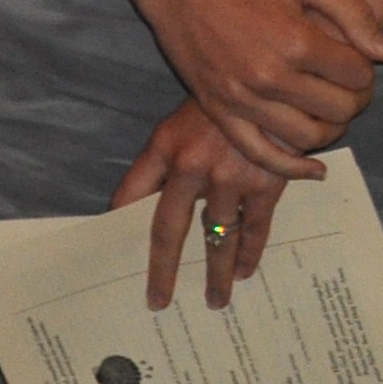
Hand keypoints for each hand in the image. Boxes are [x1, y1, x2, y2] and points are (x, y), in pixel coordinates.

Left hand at [113, 101, 305, 311]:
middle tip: (158, 301)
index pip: (130, 194)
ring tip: (215, 301)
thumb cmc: (219, 103)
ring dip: (217, 274)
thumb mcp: (176, 123)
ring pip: (218, 239)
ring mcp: (230, 178)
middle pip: (169, 231)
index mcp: (164, 150)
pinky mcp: (265, 184)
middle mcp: (191, 168)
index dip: (118, 223)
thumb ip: (158, 162)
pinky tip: (247, 272)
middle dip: (162, 271)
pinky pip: (256, 228)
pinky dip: (251, 253)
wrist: (271, 82)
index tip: (111, 253)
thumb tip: (133, 205)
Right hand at [124, 0, 382, 175]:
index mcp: (296, 40)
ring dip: (330, 128)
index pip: (357, 75)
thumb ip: (353, 12)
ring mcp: (241, 97)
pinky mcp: (218, 109)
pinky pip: (260, 154)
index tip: (355, 61)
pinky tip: (314, 169)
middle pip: (339, 110)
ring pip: (308, 137)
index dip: (365, 69)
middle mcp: (270, 76)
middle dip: (355, 100)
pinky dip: (292, 168)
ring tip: (327, 110)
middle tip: (347, 87)